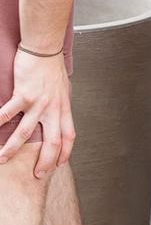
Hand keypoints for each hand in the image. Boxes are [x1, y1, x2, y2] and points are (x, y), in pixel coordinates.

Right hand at [0, 49, 75, 176]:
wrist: (45, 49)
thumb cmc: (52, 68)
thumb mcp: (63, 90)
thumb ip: (58, 106)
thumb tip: (56, 117)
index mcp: (64, 107)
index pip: (69, 135)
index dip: (65, 152)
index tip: (59, 164)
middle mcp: (53, 108)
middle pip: (53, 141)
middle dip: (45, 161)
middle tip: (36, 174)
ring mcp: (39, 102)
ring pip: (26, 133)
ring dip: (12, 149)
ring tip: (2, 159)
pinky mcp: (24, 95)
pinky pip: (7, 114)